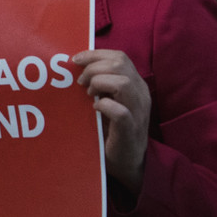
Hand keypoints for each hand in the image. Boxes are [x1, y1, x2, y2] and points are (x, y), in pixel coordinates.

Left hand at [70, 48, 150, 192]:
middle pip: (120, 64)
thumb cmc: (113, 128)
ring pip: (123, 82)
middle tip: (80, 82)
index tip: (76, 60)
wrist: (128, 161)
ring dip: (99, 83)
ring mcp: (138, 111)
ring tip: (88, 94)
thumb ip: (101, 84)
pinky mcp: (131, 129)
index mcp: (136, 84)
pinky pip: (120, 111)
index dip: (96, 54)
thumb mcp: (109, 100)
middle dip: (93, 68)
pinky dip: (104, 106)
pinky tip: (95, 109)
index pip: (120, 57)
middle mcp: (140, 94)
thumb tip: (77, 66)